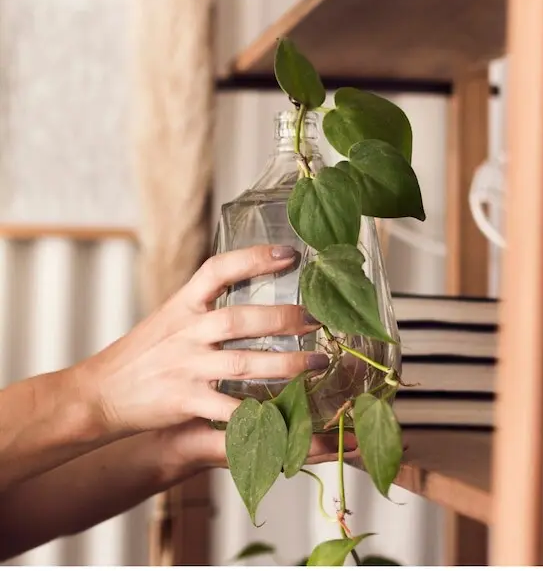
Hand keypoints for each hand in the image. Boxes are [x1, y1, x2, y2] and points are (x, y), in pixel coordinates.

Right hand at [71, 245, 329, 442]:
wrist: (99, 392)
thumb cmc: (141, 353)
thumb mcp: (169, 317)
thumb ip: (204, 304)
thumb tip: (246, 280)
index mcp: (182, 305)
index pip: (218, 270)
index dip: (254, 258)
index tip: (290, 254)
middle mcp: (186, 332)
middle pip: (239, 319)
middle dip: (283, 319)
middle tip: (317, 319)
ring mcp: (186, 367)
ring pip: (243, 363)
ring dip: (285, 364)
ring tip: (317, 362)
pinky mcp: (185, 401)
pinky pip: (229, 409)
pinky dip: (258, 413)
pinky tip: (286, 414)